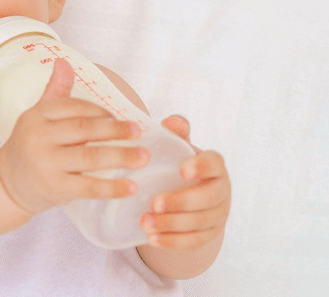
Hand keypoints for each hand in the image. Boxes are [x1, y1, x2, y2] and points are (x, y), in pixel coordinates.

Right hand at [0, 60, 148, 214]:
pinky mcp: (55, 188)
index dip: (100, 111)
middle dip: (116, 131)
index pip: (74, 107)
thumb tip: (63, 62)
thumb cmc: (30, 145)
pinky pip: (89, 186)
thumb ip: (55, 92)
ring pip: (90, 157)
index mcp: (36, 116)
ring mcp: (46, 164)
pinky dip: (113, 188)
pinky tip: (132, 187)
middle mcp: (38, 138)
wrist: (7, 182)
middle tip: (138, 133)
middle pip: (85, 130)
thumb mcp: (37, 117)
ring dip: (122, 156)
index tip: (118, 117)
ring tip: (143, 157)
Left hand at [140, 116, 229, 249]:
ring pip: (200, 222)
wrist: (188, 198)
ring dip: (172, 224)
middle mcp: (221, 190)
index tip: (182, 170)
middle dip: (182, 202)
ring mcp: (218, 214)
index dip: (201, 167)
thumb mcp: (177, 149)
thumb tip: (171, 122)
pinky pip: (194, 241)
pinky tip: (152, 239)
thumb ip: (176, 134)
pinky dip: (173, 241)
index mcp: (214, 166)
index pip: (214, 163)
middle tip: (154, 204)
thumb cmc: (178, 166)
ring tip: (144, 222)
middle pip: (209, 198)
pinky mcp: (209, 234)